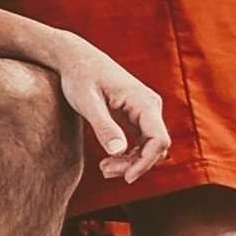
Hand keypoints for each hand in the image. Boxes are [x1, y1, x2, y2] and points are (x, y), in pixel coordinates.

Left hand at [54, 39, 169, 185]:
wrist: (76, 58)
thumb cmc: (79, 77)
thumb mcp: (87, 102)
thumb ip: (103, 126)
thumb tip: (118, 151)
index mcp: (143, 102)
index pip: (159, 140)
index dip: (146, 162)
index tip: (126, 178)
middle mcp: (150, 106)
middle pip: (156, 146)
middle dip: (134, 164)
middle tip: (104, 171)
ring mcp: (145, 110)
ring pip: (149, 146)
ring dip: (131, 161)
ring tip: (103, 169)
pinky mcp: (137, 114)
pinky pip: (141, 141)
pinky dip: (128, 153)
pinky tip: (109, 160)